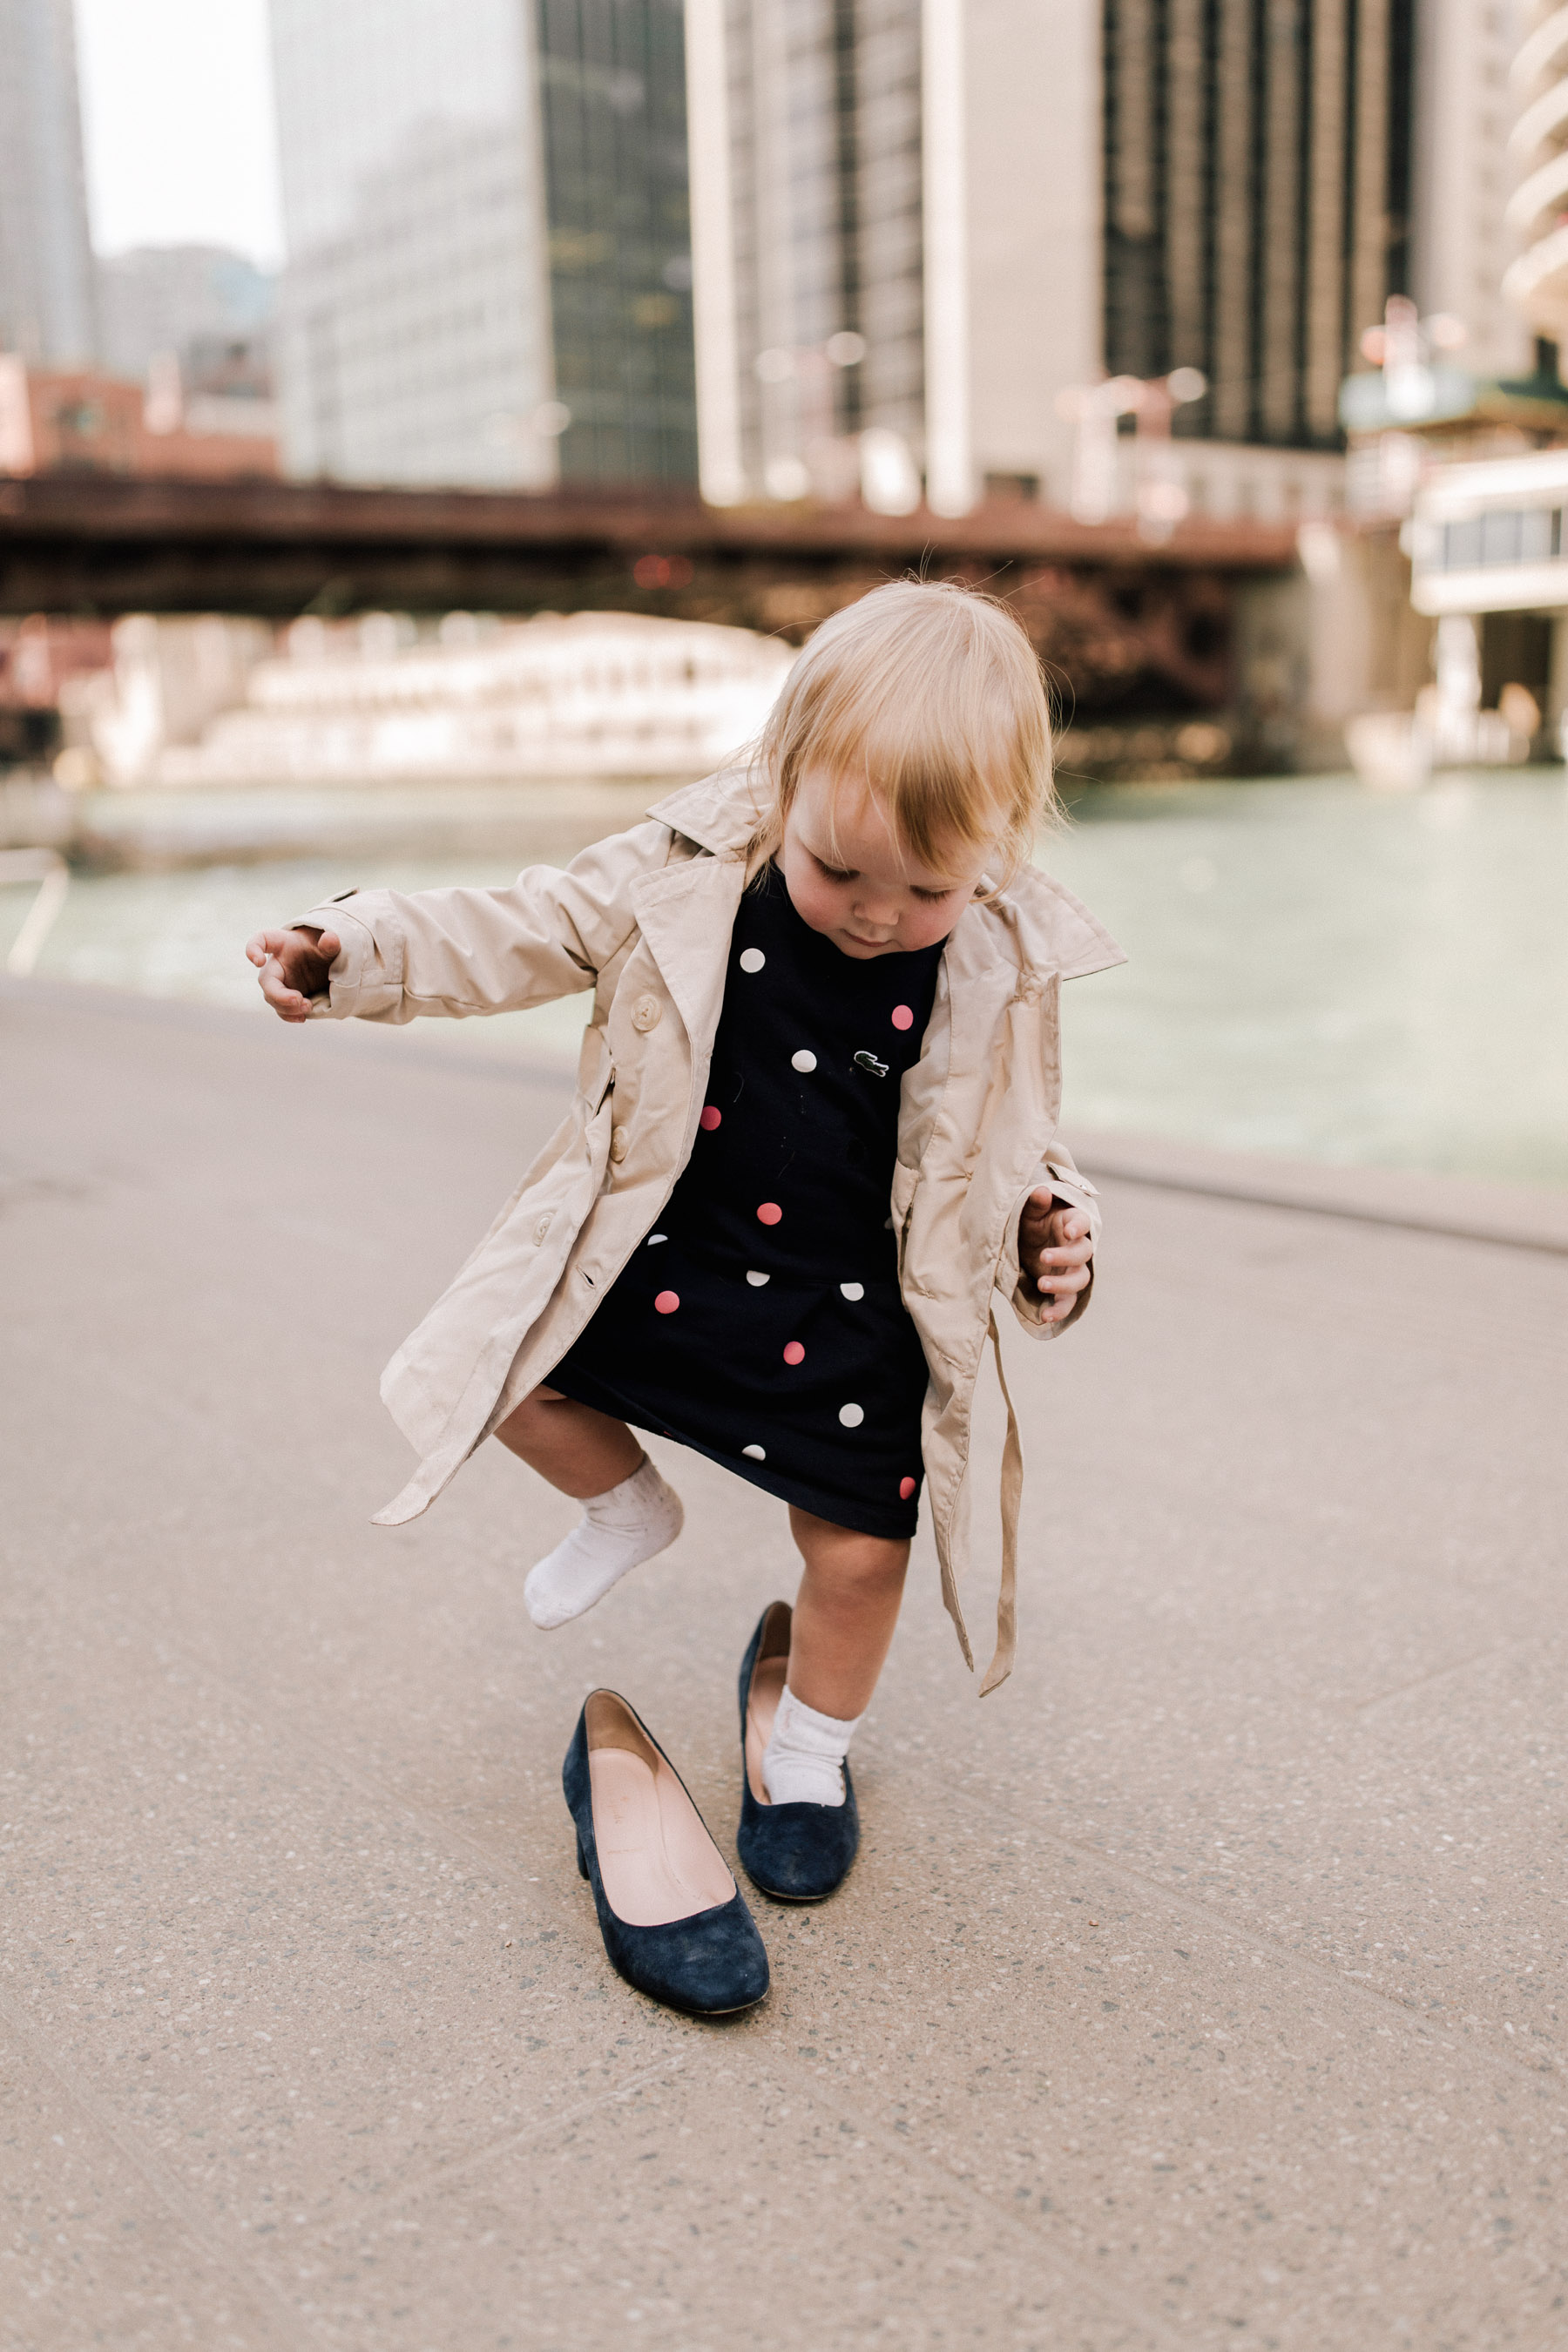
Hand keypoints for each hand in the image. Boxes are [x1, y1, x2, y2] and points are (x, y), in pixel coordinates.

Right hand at [245, 925, 339, 1022]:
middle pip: (266, 980)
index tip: (258, 961)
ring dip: (287, 1007)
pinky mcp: (286, 997)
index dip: (253, 949)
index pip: (261, 941)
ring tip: (308, 1007)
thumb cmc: (323, 948)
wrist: (328, 964)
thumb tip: (330, 939)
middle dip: (279, 994)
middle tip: (299, 999)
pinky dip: (290, 1016)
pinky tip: (302, 1018)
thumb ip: (331, 943)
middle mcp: (276, 964)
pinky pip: (281, 1009)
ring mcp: (280, 983)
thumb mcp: (330, 944)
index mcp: (282, 944)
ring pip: (272, 998)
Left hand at [1018, 1189, 1092, 1323]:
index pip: (1082, 1223)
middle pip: (1083, 1253)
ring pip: (1079, 1279)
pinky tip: (1045, 1317)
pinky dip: (1059, 1310)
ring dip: (1063, 1284)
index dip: (1078, 1227)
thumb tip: (1041, 1192)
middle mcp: (1076, 1247)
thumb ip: (1035, 1203)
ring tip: (1042, 1284)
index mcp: (1071, 1222)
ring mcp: (1072, 1269)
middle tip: (1043, 1256)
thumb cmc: (1031, 1222)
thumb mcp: (1029, 1211)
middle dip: (1065, 1256)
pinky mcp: (1063, 1289)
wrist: (1025, 1242)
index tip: (1068, 1231)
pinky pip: (1067, 1302)